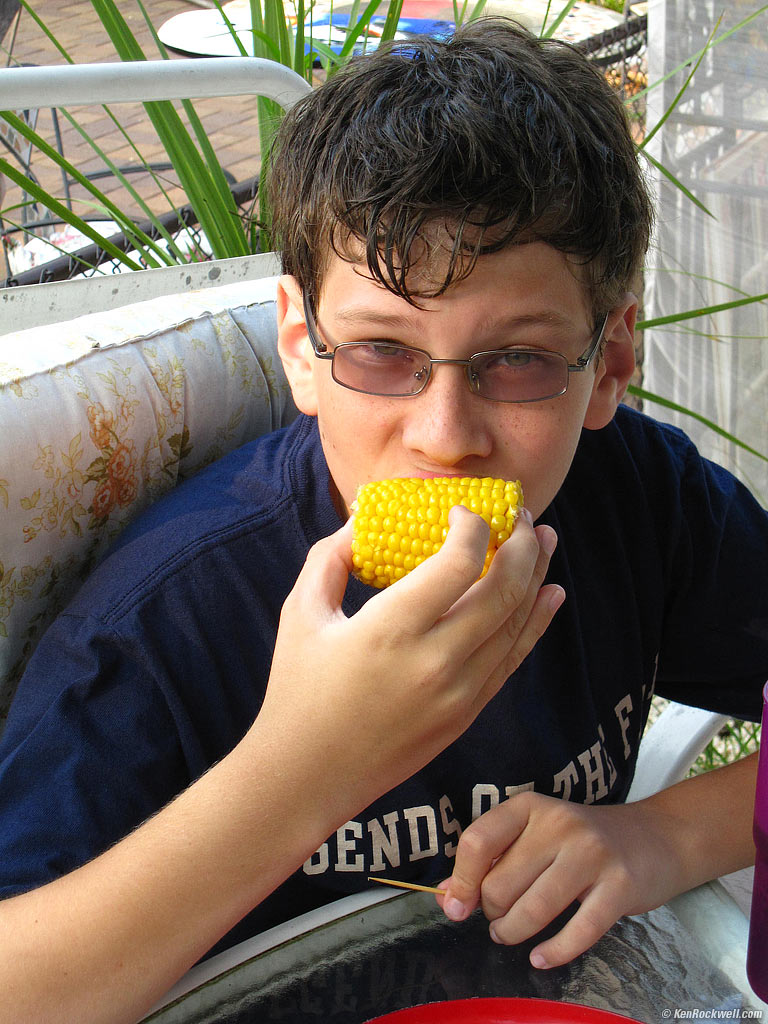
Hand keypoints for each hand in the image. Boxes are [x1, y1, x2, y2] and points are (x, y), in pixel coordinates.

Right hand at [255, 505, 563, 817]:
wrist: (308, 775)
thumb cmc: (297, 689)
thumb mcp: (301, 613)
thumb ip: (330, 558)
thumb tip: (360, 520)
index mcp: (391, 628)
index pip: (459, 562)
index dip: (473, 526)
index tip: (463, 511)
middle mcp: (435, 660)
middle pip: (503, 589)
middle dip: (521, 544)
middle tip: (522, 515)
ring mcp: (458, 692)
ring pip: (516, 623)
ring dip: (538, 576)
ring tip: (545, 540)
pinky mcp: (467, 714)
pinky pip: (512, 659)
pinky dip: (537, 623)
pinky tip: (551, 594)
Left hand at [437, 792, 686, 968]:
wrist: (655, 837)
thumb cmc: (581, 841)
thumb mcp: (535, 836)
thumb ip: (492, 861)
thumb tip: (445, 896)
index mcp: (529, 806)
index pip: (478, 841)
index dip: (460, 881)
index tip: (456, 907)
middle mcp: (559, 823)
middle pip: (501, 884)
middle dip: (492, 913)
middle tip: (500, 918)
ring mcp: (591, 854)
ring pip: (533, 910)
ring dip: (513, 933)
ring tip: (512, 935)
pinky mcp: (619, 887)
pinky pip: (577, 931)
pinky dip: (553, 952)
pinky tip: (541, 957)